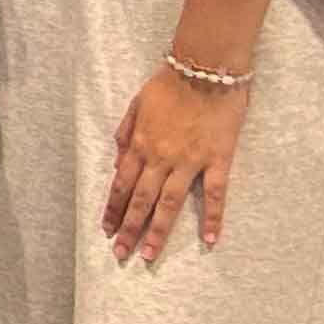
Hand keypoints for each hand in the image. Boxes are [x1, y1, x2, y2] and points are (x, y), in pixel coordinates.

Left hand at [106, 62, 250, 265]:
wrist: (206, 68)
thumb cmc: (170, 83)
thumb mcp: (136, 103)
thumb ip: (125, 134)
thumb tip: (118, 164)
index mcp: (139, 144)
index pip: (121, 185)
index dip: (112, 209)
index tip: (106, 230)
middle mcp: (160, 157)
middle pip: (140, 200)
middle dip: (128, 228)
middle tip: (120, 254)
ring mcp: (189, 160)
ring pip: (170, 203)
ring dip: (158, 231)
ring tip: (149, 255)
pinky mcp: (217, 159)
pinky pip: (215, 194)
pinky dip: (213, 218)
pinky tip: (211, 240)